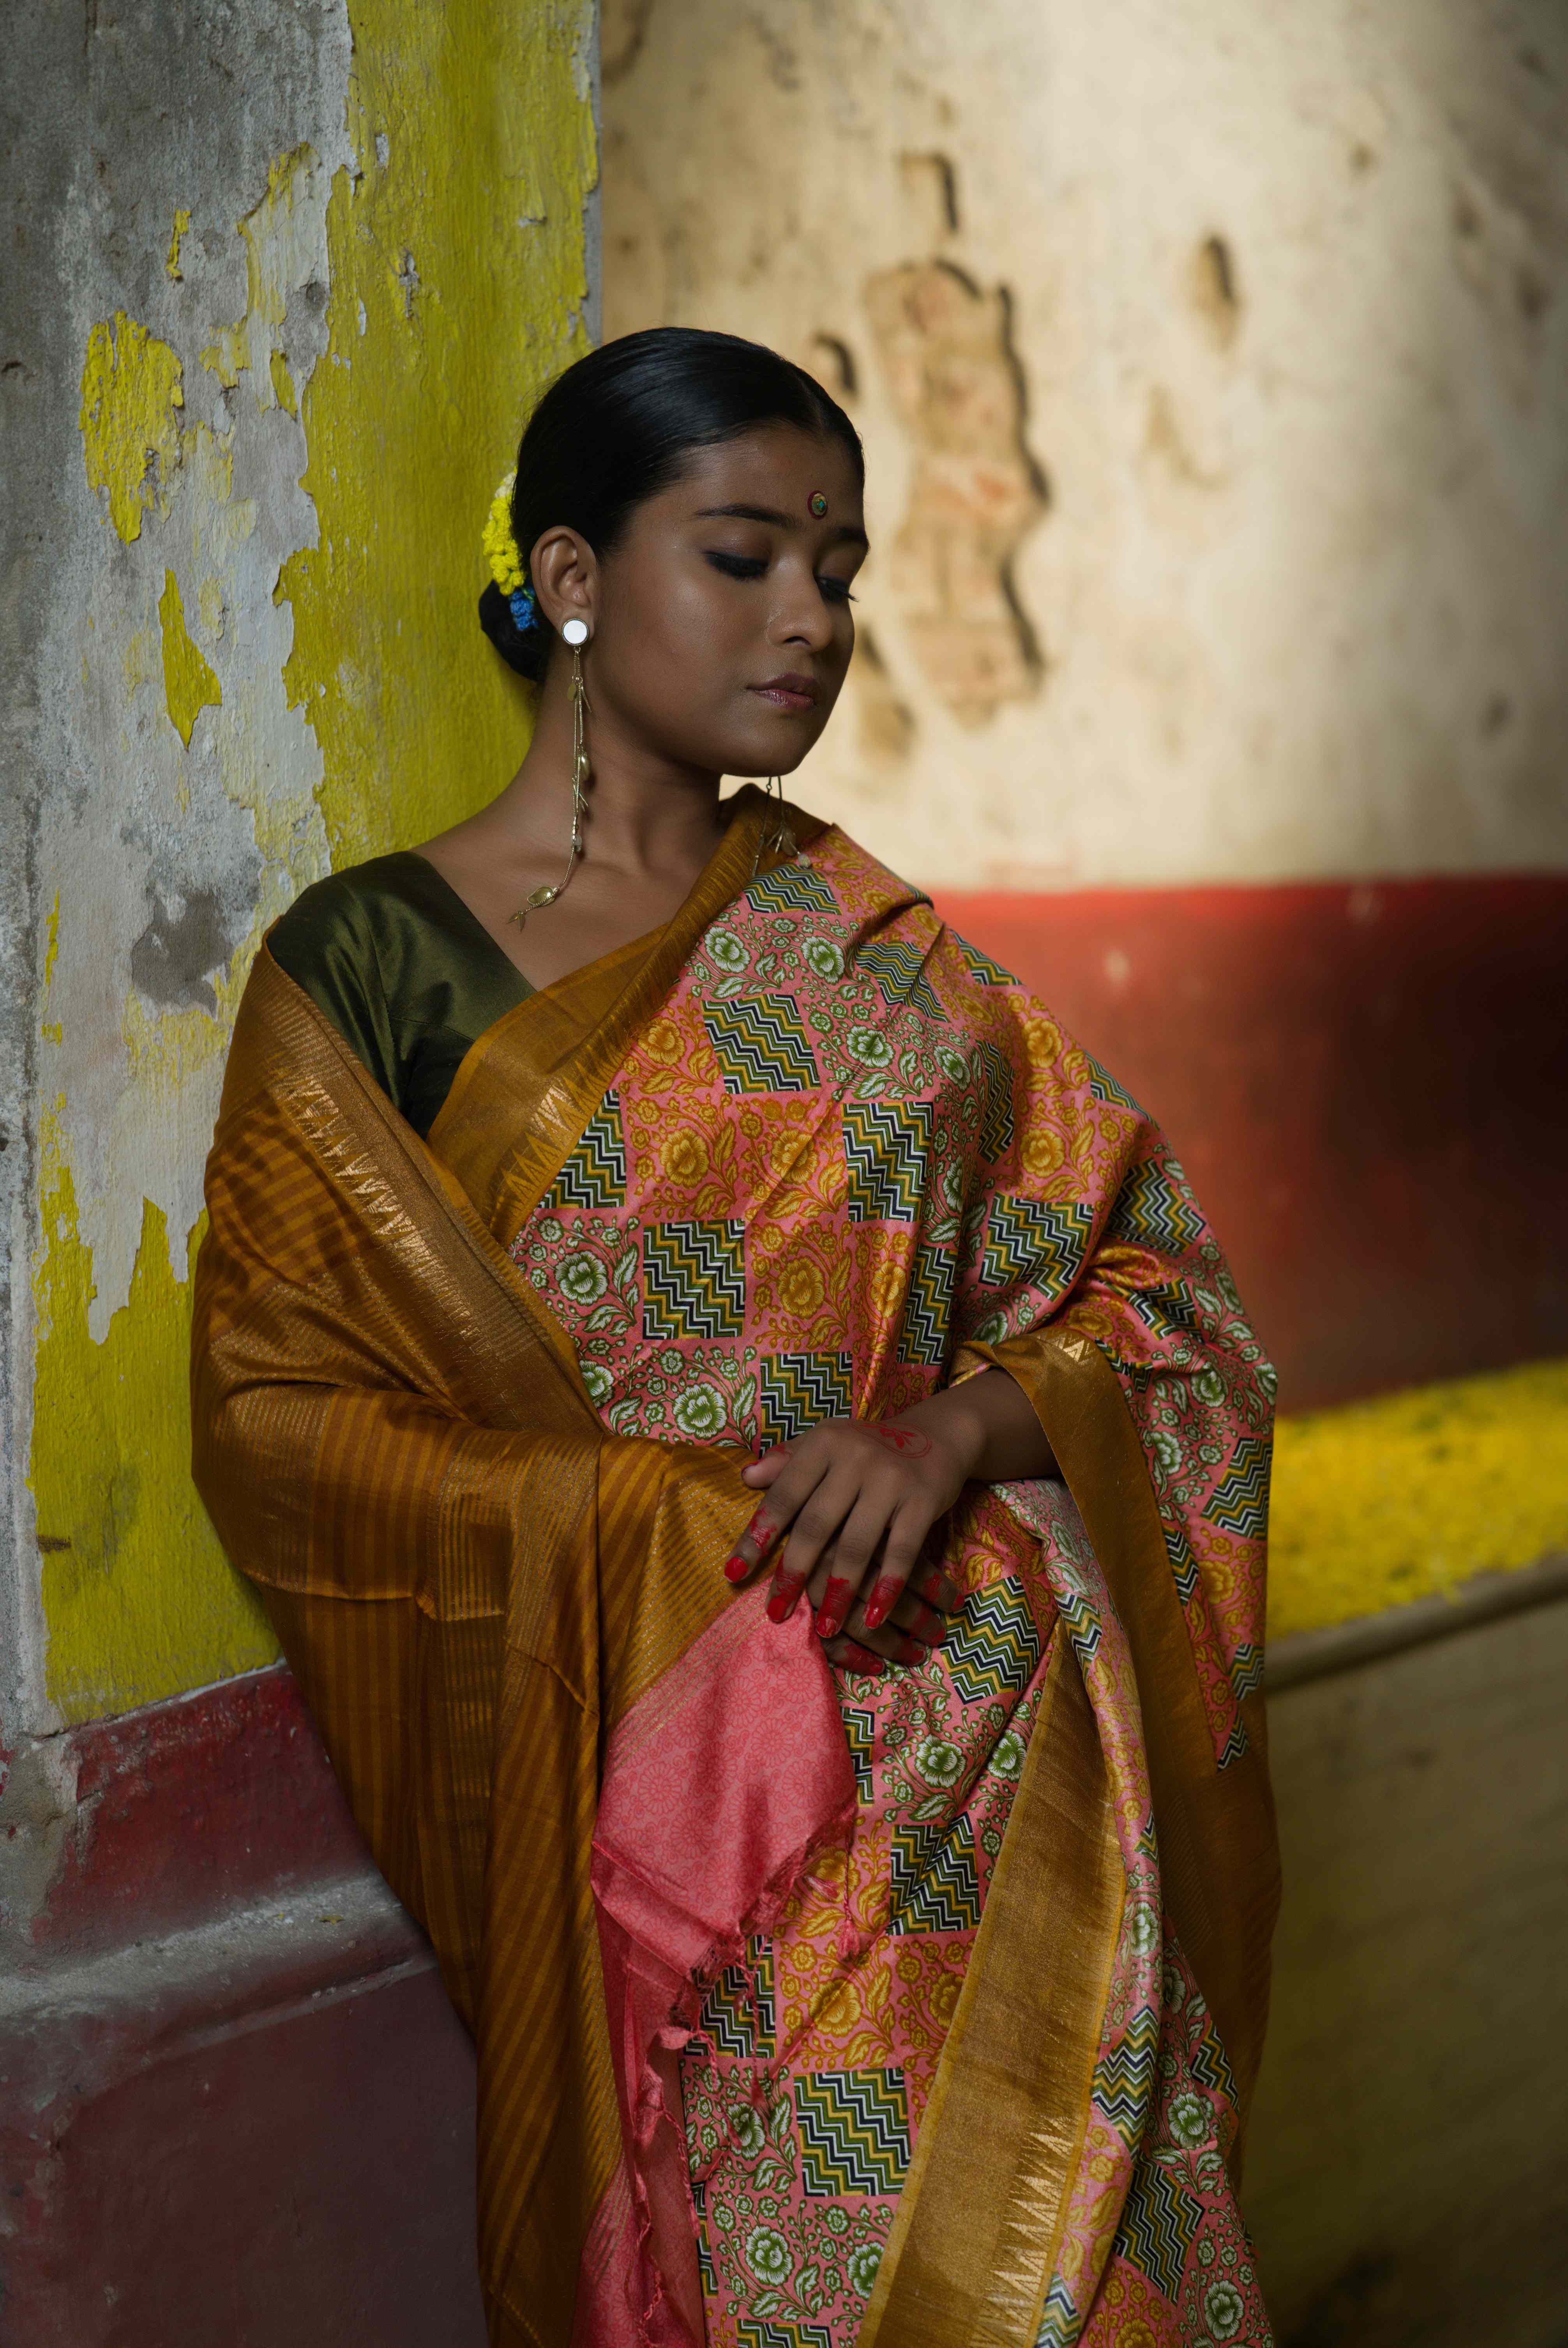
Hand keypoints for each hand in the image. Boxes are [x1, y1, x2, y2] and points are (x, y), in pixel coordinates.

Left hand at [725, 1372, 1054, 1674]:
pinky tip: (874, 1619)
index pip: (783, 1496)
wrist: (937, 1435)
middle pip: (816, 1525)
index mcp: (823, 1443)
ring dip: (839, 1593)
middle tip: (774, 1613)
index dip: (758, 1536)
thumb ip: (787, 1460)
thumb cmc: (869, 1447)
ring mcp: (890, 1480)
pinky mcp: (922, 1501)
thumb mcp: (826, 1442)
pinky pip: (901, 1553)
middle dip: (793, 1573)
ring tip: (824, 1628)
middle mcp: (855, 1457)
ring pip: (857, 1545)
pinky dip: (887, 1589)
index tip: (733, 1574)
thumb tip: (746, 1478)